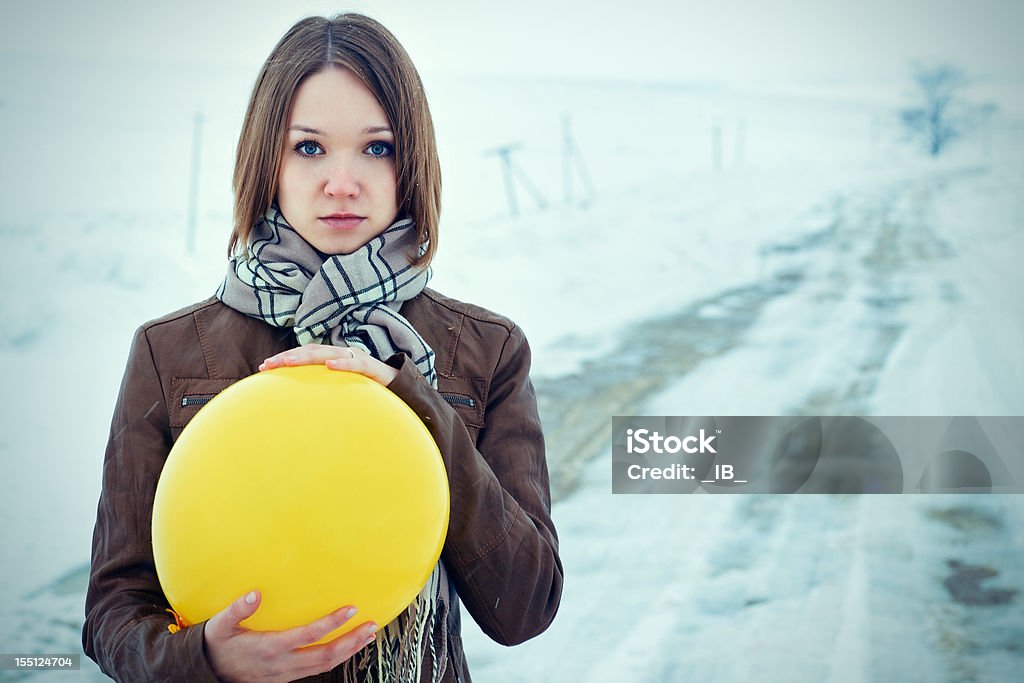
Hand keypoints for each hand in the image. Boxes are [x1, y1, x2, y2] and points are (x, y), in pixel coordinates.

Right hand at [203, 590, 377, 682]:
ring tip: (368, 635)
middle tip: (372, 625)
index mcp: (270, 648)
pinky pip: (317, 670)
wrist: (208, 673)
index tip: (351, 609)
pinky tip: (347, 647)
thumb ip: (237, 609)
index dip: (332, 623)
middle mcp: (282, 664)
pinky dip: (336, 658)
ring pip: (325, 666)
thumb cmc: (217, 645)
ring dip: (349, 651)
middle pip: (326, 656)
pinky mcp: (287, 678)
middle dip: (351, 641)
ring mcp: (286, 674)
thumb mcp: (219, 626)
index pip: (309, 636)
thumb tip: (255, 594)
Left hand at [260, 344, 397, 385]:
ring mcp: (357, 359)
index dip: (284, 358)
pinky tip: (330, 365)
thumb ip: (324, 395)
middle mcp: (343, 354)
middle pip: (311, 350)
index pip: (305, 354)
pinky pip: (357, 364)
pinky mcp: (373, 367)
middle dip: (288, 357)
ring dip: (307, 357)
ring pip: (329, 353)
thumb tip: (296, 411)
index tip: (263, 368)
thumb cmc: (369, 393)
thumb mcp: (341, 392)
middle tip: (267, 365)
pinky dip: (343, 363)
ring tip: (288, 362)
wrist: (403, 389)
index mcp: (334, 358)